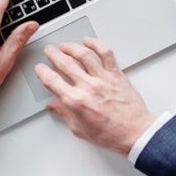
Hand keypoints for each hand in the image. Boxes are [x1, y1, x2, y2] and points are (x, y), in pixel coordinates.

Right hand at [35, 38, 153, 154]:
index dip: (43, 72)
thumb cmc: (111, 134)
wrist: (135, 132)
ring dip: (71, 47)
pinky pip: (106, 54)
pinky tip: (89, 41)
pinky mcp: (117, 75)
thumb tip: (54, 105)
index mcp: (76, 102)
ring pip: (84, 55)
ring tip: (65, 45)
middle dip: (53, 54)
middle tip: (49, 51)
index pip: (52, 81)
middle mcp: (88, 87)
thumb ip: (64, 114)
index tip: (40, 69)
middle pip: (65, 63)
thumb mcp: (80, 130)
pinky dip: (96, 44)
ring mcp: (103, 79)